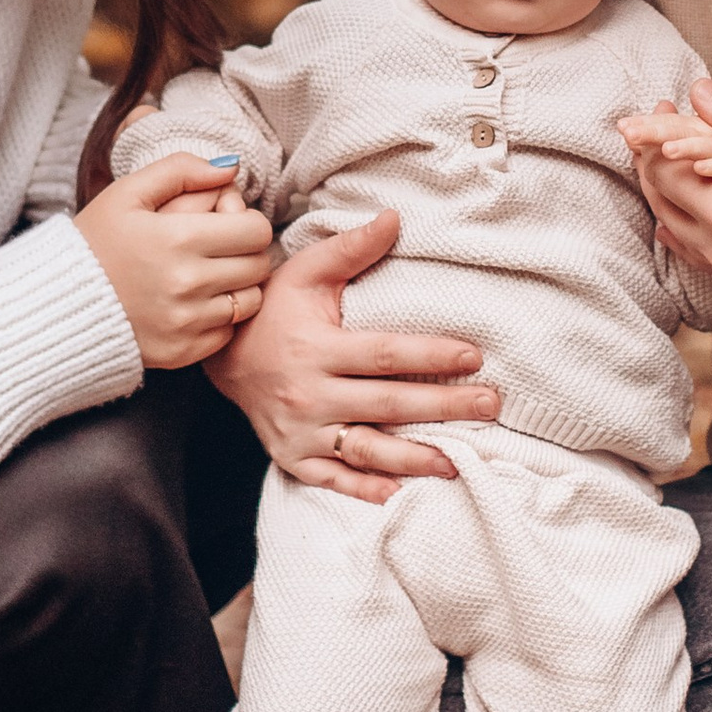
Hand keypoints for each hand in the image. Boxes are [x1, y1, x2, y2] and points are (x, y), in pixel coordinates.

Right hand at [75, 155, 276, 370]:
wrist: (56, 304)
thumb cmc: (93, 243)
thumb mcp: (127, 192)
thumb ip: (180, 170)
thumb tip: (230, 169)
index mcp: (179, 239)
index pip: (256, 230)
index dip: (246, 221)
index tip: (225, 221)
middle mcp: (188, 284)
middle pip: (258, 265)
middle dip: (245, 251)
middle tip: (218, 247)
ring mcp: (186, 323)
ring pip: (250, 301)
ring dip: (238, 285)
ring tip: (208, 275)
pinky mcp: (182, 352)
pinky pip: (228, 332)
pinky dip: (219, 317)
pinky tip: (193, 303)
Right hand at [209, 209, 499, 502]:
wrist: (222, 355)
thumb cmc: (273, 309)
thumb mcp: (304, 271)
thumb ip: (351, 249)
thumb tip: (394, 218)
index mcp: (317, 349)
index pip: (385, 354)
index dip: (431, 354)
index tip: (474, 356)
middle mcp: (310, 394)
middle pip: (387, 403)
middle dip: (443, 406)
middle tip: (489, 405)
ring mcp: (301, 432)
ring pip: (366, 449)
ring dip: (413, 458)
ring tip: (457, 461)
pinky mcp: (293, 458)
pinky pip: (334, 479)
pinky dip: (366, 490)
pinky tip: (401, 493)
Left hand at [619, 79, 711, 294]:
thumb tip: (698, 90)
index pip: (662, 173)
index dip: (652, 136)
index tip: (659, 106)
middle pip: (660, 200)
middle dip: (650, 161)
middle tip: (653, 126)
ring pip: (672, 227)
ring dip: (662, 192)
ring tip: (662, 160)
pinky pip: (692, 251)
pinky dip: (677, 227)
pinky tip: (673, 218)